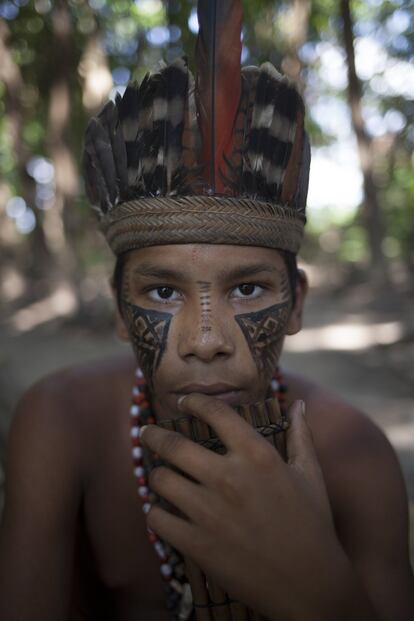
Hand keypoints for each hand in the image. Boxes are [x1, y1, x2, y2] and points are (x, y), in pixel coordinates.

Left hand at [141, 396, 374, 619]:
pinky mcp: (197, 544)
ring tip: (159, 474)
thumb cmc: (313, 524)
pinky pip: (157, 519)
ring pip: (160, 479)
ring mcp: (209, 512)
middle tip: (147, 432)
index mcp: (257, 455)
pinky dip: (156, 512)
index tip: (183, 402)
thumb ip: (301, 435)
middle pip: (172, 444)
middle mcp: (228, 477)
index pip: (214, 413)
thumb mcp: (310, 474)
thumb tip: (299, 404)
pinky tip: (163, 511)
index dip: (194, 401)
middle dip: (153, 434)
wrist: (310, 584)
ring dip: (156, 474)